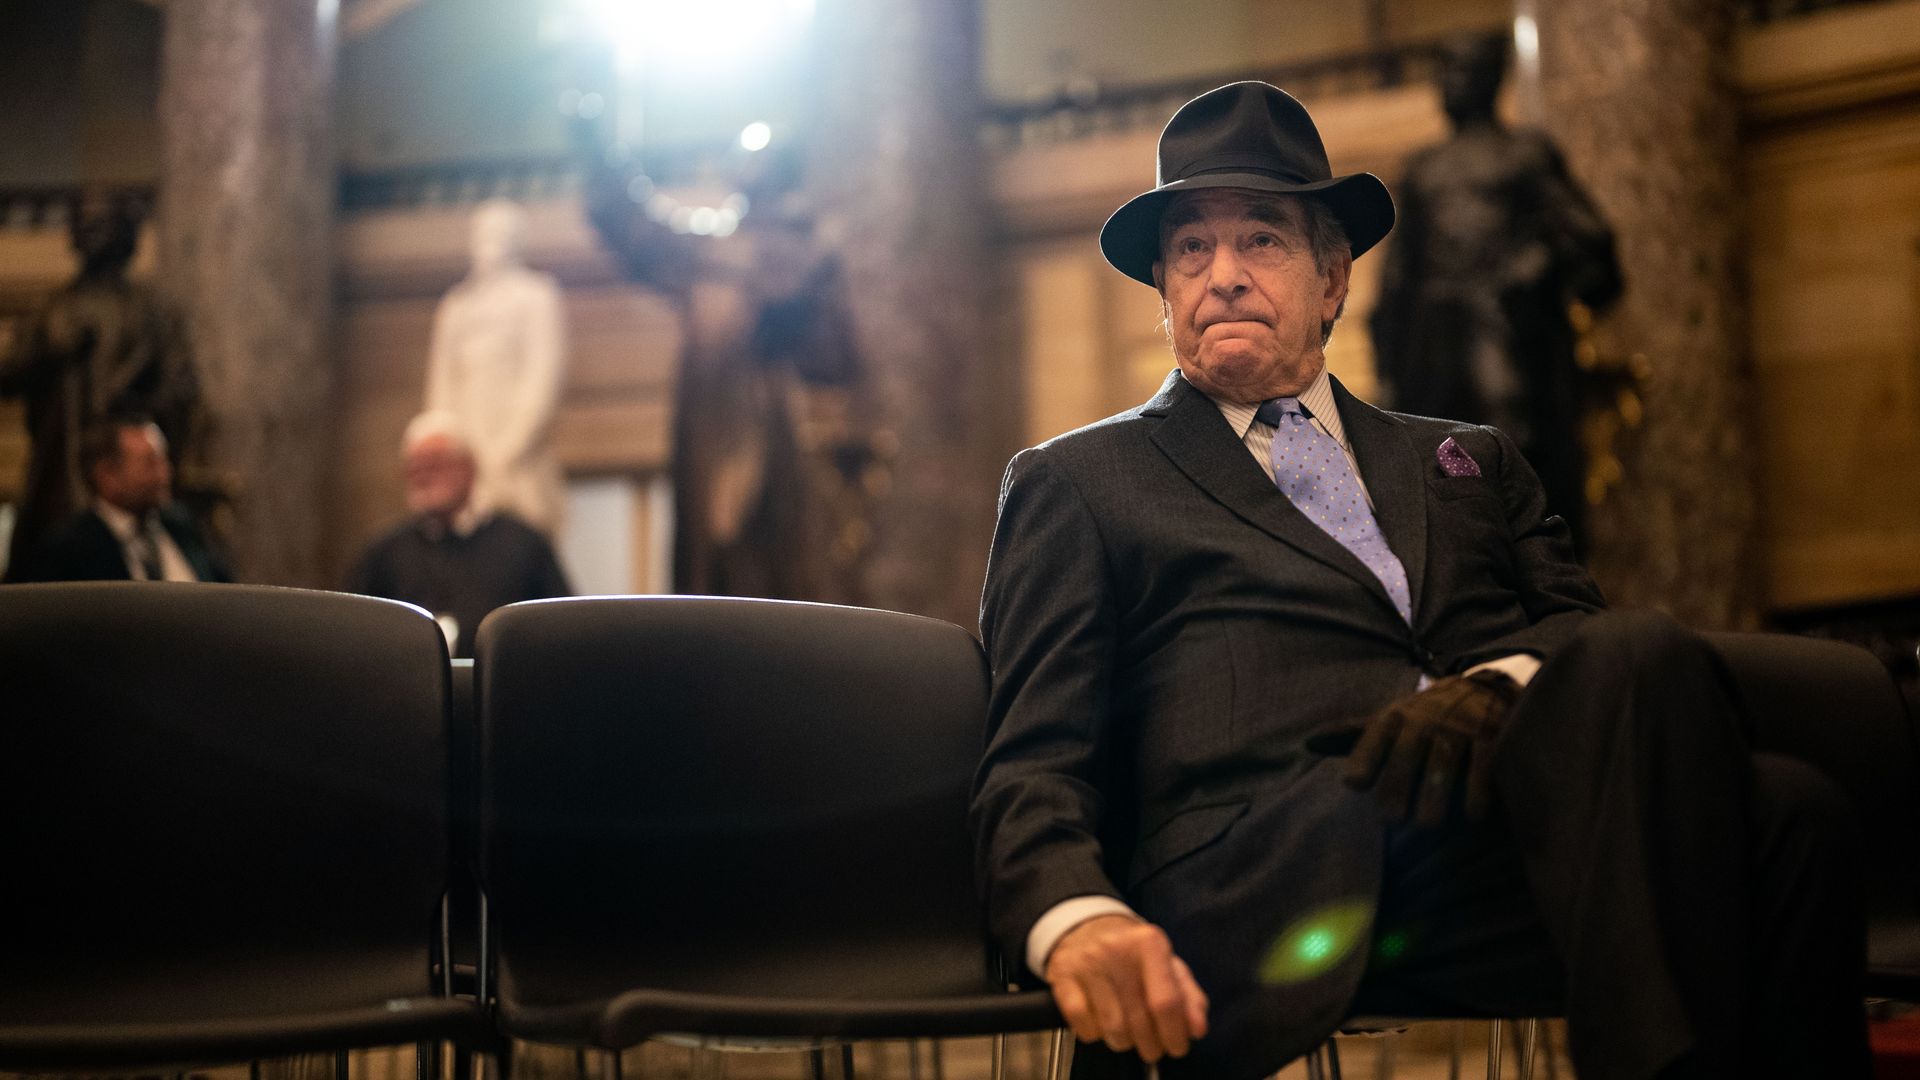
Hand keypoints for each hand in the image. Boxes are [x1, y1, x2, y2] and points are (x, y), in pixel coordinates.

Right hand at [1044, 914, 1208, 1061]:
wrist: (1087, 928)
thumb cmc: (1133, 954)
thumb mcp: (1167, 965)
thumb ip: (1189, 996)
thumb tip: (1197, 1029)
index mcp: (1149, 943)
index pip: (1166, 1002)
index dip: (1175, 1034)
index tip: (1177, 1047)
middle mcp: (1116, 949)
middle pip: (1139, 1021)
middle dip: (1150, 1044)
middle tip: (1152, 1044)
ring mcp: (1086, 963)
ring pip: (1112, 1028)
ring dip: (1123, 1041)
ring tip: (1126, 1031)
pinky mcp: (1062, 976)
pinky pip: (1082, 1025)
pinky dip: (1094, 1034)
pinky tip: (1100, 1022)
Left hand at [1343, 670, 1520, 826]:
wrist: (1480, 689)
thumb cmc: (1423, 716)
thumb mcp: (1387, 720)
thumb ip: (1351, 736)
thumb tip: (1307, 744)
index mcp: (1394, 718)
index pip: (1374, 737)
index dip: (1364, 758)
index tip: (1353, 783)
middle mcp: (1425, 721)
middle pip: (1408, 754)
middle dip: (1398, 785)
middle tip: (1391, 819)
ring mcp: (1458, 728)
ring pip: (1444, 762)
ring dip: (1435, 794)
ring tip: (1426, 825)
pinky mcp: (1490, 737)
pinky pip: (1483, 764)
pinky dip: (1478, 790)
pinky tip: (1472, 816)